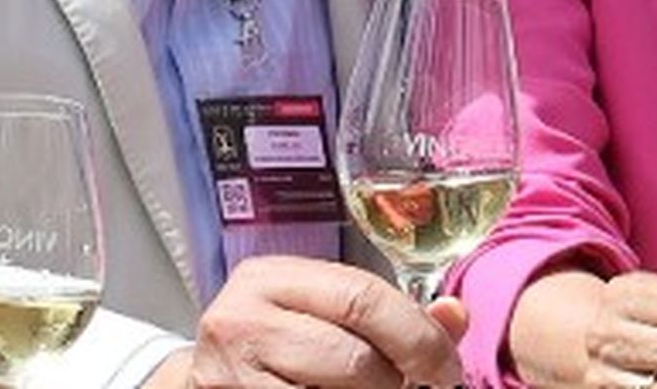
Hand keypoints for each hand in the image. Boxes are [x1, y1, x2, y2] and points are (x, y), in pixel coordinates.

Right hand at [144, 254, 465, 387]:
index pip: (362, 297)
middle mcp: (241, 320)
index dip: (418, 337)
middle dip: (401, 381)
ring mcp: (230, 376)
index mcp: (269, 278)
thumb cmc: (274, 346)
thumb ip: (389, 312)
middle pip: (354, 358)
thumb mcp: (320, 312)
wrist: (200, 386)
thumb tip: (456, 315)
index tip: (448, 368)